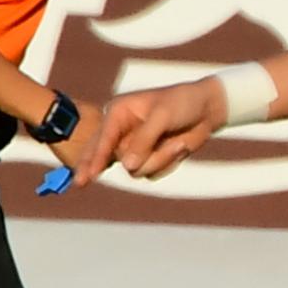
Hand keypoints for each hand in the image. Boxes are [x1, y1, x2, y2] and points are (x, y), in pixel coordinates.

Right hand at [99, 77, 240, 181]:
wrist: (208, 109)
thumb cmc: (182, 103)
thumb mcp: (163, 116)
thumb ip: (144, 140)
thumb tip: (127, 166)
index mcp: (119, 112)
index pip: (103, 137)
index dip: (95, 157)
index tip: (87, 174)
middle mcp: (122, 131)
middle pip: (103, 156)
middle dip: (93, 167)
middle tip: (79, 183)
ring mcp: (135, 147)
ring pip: (134, 168)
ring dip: (159, 160)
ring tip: (178, 144)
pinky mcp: (149, 158)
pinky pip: (151, 172)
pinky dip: (168, 163)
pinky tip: (180, 147)